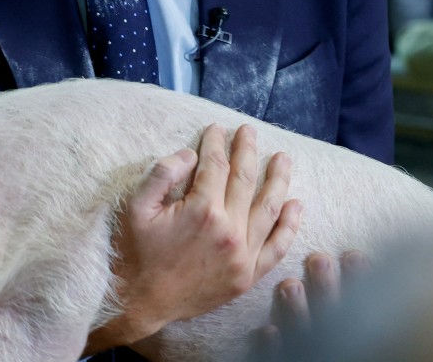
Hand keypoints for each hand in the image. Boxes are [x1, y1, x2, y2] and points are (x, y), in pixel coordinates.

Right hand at [87, 124, 301, 350]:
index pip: (216, 166)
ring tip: (283, 158)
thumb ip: (162, 174)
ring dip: (278, 179)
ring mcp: (242, 256)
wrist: (139, 302)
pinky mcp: (247, 276)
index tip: (216, 129)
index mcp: (202, 211)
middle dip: (247, 150)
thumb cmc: (136, 252)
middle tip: (248, 131)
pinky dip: (289, 225)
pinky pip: (276, 247)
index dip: (216, 143)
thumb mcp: (137, 206)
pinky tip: (296, 205)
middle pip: (245, 179)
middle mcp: (229, 231)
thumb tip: (191, 154)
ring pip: (268, 208)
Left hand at [250, 250, 368, 360]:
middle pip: (331, 314)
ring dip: (297, 310)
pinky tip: (266, 331)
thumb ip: (367, 308)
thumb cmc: (350, 345)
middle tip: (318, 259)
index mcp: (357, 333)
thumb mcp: (366, 330)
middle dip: (325, 286)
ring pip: (304, 334)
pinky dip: (272, 347)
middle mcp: (334, 343)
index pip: (360, 305)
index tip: (352, 255)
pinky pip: (279, 360)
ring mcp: (311, 355)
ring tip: (289, 285)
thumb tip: (366, 262)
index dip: (359, 280)